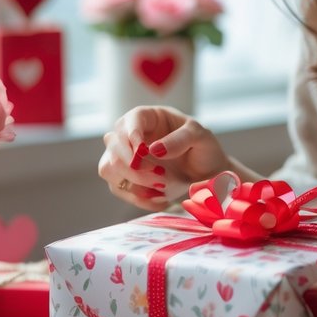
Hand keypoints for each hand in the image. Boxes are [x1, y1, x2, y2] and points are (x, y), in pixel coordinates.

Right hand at [98, 106, 241, 210]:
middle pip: (113, 146)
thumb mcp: (200, 137)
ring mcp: (125, 157)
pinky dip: (138, 198)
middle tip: (160, 176)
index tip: (142, 151)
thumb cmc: (203, 149)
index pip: (130, 119)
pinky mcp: (126, 179)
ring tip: (161, 188)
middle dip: (133, 164)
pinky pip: (119, 189)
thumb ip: (180, 139)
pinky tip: (160, 199)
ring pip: (108, 168)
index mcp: (149, 117)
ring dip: (133, 182)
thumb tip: (154, 149)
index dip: (131, 134)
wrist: (208, 174)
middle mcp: (131, 135)